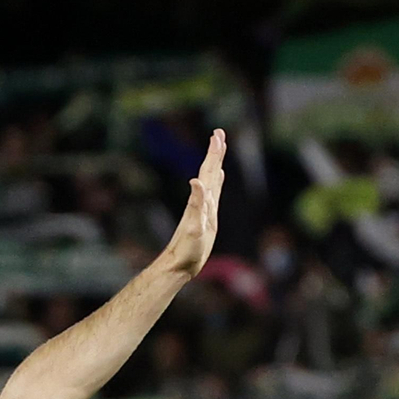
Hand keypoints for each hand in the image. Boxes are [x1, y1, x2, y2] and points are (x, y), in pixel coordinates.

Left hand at [160, 128, 226, 278]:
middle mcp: (202, 201)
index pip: (208, 172)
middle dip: (215, 152)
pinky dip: (216, 182)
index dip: (214, 154)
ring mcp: (204, 208)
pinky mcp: (206, 217)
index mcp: (201, 201)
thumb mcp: (194, 227)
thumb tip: (195, 181)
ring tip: (218, 149)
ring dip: (216, 163)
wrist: (179, 265)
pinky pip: (213, 194)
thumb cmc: (187, 250)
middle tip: (219, 133)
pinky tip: (216, 178)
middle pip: (210, 171)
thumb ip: (196, 204)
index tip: (218, 135)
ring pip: (211, 179)